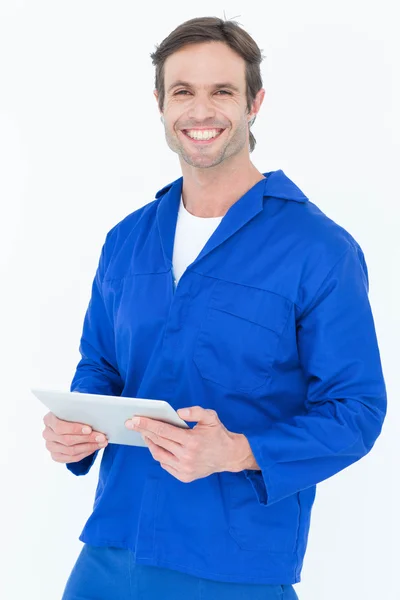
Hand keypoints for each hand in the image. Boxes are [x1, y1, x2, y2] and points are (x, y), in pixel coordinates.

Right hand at [42, 411, 107, 463]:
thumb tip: (89, 406)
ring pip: (70, 450)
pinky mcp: (56, 456)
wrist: (68, 422)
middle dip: (87, 439)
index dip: (75, 429)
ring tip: (102, 443)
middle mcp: (47, 434)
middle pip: (67, 440)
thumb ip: (78, 406)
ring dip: (89, 447)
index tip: (89, 429)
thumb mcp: (74, 406)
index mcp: (48, 419)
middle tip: (101, 437)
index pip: (60, 426)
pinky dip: (84, 454)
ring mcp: (50, 446)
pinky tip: (94, 448)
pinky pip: (71, 458)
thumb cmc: (73, 413)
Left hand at [125, 406, 243, 482]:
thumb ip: (195, 412)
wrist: (229, 456)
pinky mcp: (184, 476)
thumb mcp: (210, 417)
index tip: (135, 419)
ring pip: (158, 454)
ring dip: (149, 443)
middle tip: (132, 423)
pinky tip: (157, 445)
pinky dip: (159, 454)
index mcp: (192, 441)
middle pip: (158, 441)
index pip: (163, 430)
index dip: (147, 424)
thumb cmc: (218, 434)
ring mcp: (184, 468)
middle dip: (143, 431)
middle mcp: (187, 456)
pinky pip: (165, 464)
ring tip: (145, 434)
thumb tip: (178, 412)